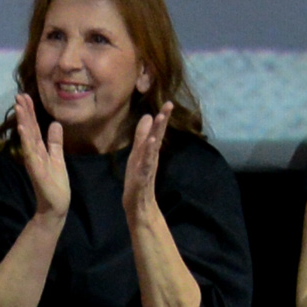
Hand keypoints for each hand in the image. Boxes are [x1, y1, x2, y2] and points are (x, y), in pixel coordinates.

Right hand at [11, 92, 70, 218]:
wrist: (56, 205)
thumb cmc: (56, 184)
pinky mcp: (36, 168)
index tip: (25, 97)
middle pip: (29, 129)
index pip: (34, 127)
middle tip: (19, 95)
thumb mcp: (58, 158)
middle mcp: (34, 152)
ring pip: (28, 137)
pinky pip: (30, 151)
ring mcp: (34, 160)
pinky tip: (24, 127)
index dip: (30, 112)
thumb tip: (55, 124)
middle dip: (25, 112)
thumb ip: (55, 142)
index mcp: (39, 150)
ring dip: (24, 121)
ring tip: (20, 106)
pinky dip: (26, 138)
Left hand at [119, 109, 164, 225]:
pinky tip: (150, 143)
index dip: (162, 118)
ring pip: (152, 148)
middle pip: (157, 137)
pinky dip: (148, 154)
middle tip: (169, 105)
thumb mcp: (138, 154)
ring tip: (159, 118)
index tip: (169, 103)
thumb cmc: (138, 178)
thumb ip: (142, 136)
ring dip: (156, 133)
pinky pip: (146, 164)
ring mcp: (147, 167)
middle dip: (162, 121)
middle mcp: (150, 157)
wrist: (138, 204)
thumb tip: (148, 116)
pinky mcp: (141, 178)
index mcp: (149, 151)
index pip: (157, 132)